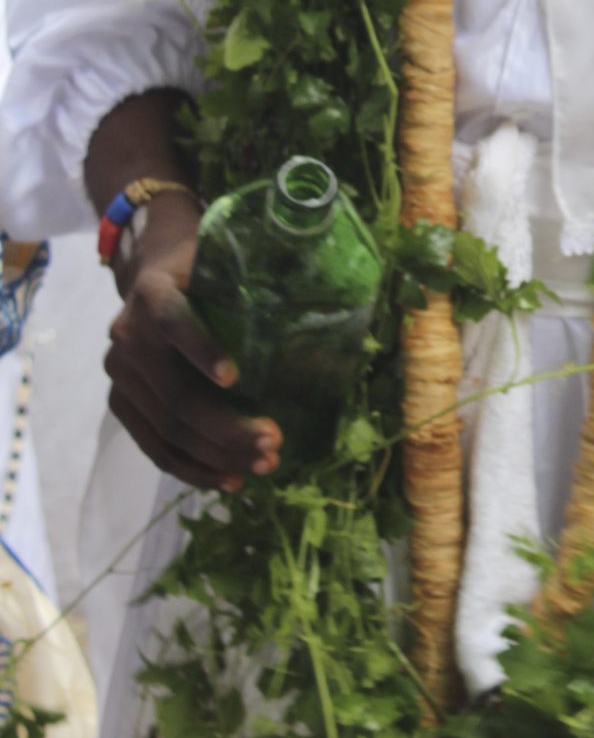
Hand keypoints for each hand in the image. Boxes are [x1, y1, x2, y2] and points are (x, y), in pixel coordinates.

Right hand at [105, 192, 281, 490]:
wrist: (152, 274)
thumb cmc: (203, 268)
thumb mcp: (224, 257)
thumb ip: (261, 268)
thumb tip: (328, 284)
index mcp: (152, 291)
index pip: (172, 321)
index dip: (201, 349)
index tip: (235, 377)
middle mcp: (127, 335)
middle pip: (177, 393)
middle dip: (227, 425)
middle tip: (275, 440)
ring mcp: (121, 374)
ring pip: (168, 428)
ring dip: (219, 454)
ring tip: (265, 464)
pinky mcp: (123, 403)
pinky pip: (156, 447)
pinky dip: (195, 469)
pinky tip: (232, 481)